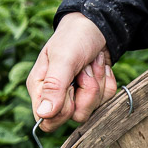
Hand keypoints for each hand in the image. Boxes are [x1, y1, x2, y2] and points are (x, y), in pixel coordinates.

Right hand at [26, 12, 117, 132]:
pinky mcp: (92, 93)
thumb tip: (43, 114)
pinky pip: (105, 99)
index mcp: (39, 88)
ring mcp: (75, 95)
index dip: (63, 109)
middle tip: (83, 69)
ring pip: (92, 109)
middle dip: (86, 91)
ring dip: (98, 83)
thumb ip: (54, 86)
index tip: (70, 86)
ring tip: (91, 63)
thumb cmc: (74, 37)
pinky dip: (107, 81)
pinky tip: (99, 66)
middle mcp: (56, 95)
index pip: (48, 121)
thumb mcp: (64, 58)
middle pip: (75, 116)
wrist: (96, 25)